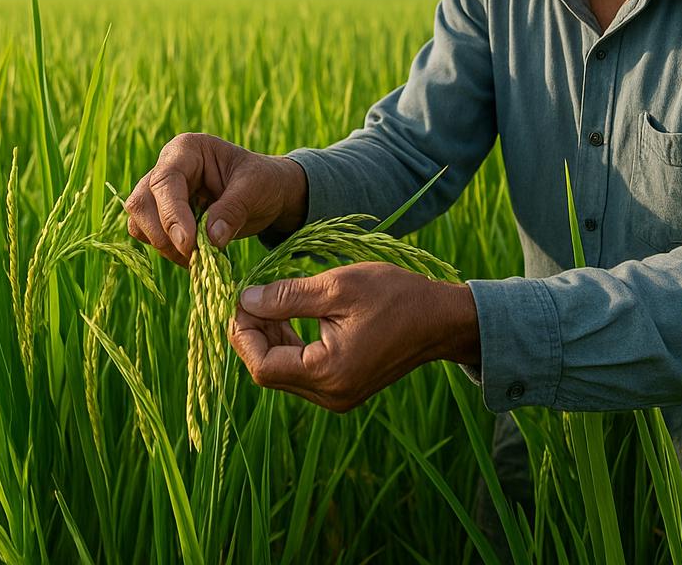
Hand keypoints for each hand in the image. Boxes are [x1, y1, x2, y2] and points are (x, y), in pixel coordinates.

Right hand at [125, 133, 307, 266]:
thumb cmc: (263, 180)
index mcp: (188, 149)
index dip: (172, 214)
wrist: (269, 192)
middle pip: (142, 203)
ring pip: (140, 223)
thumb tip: (211, 239)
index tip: (188, 244)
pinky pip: (150, 236)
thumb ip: (233, 210)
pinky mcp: (163, 215)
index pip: (165, 181)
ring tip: (200, 256)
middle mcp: (167, 167)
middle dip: (164, 235)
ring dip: (165, 247)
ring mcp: (161, 192)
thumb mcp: (256, 188)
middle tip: (195, 256)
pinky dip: (169, 252)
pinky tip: (196, 256)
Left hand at [229, 261, 480, 410]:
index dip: (243, 333)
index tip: (241, 299)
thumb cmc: (395, 296)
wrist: (441, 319)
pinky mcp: (344, 388)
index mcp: (328, 372)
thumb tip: (246, 300)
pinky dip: (291, 345)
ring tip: (268, 302)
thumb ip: (288, 296)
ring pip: (284, 372)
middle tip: (250, 296)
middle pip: (270, 372)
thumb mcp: (338, 286)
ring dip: (270, 339)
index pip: (263, 364)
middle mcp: (330, 395)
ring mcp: (338, 396)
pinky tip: (290, 317)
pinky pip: (303, 372)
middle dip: (254, 334)